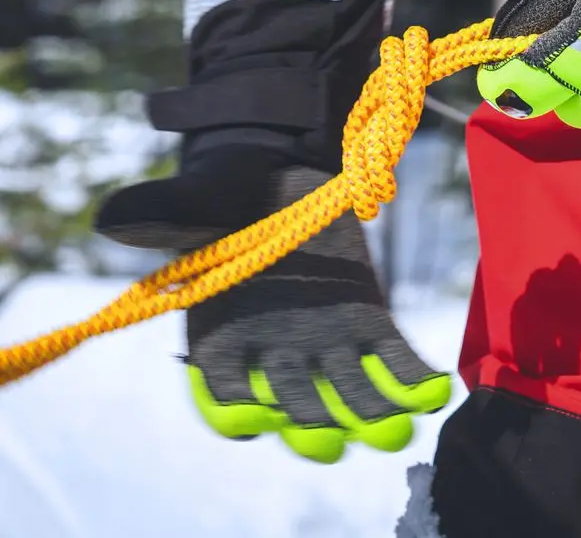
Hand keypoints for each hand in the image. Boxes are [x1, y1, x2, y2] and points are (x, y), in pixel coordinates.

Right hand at [95, 145, 450, 462]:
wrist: (278, 175)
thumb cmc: (224, 194)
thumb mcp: (189, 199)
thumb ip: (157, 213)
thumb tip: (111, 219)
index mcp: (221, 339)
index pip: (222, 392)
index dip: (234, 410)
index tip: (253, 418)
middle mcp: (273, 354)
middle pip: (292, 407)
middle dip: (311, 427)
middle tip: (331, 441)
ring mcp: (325, 343)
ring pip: (347, 394)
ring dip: (372, 417)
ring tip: (397, 430)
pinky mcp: (368, 321)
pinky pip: (390, 359)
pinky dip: (410, 378)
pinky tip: (433, 389)